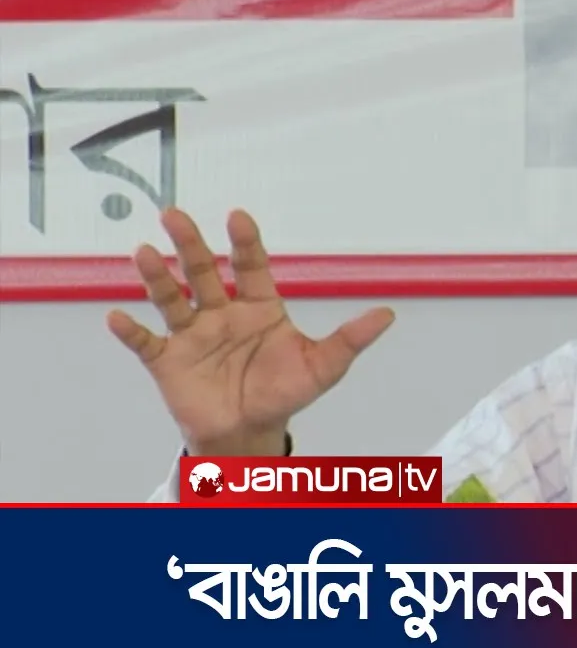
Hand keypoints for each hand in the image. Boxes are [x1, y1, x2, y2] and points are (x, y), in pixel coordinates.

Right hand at [107, 208, 394, 455]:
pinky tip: (118, 317)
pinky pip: (146, 343)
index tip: (237, 217)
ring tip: (145, 253)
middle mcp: (222, 313)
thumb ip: (351, 339)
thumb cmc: (285, 392)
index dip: (245, 243)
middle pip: (203, 272)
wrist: (251, 432)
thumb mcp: (324, 366)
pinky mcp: (168, 362)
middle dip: (190, 245)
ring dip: (157, 277)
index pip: (250, 267)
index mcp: (259, 307)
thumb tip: (388, 315)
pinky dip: (131, 331)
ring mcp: (193, 335)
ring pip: (171, 299)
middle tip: (176, 215)